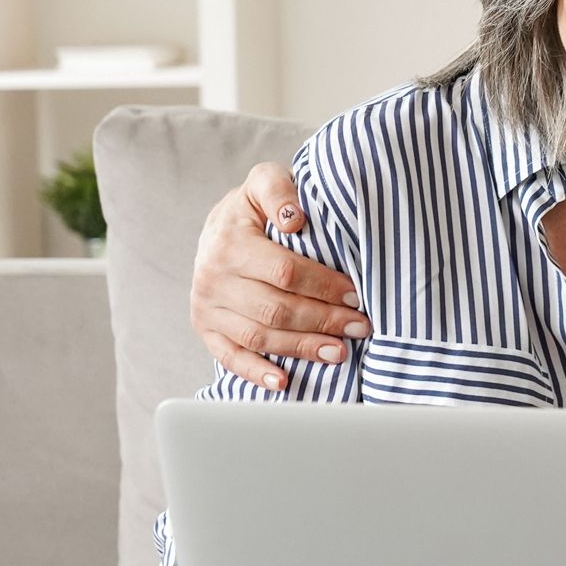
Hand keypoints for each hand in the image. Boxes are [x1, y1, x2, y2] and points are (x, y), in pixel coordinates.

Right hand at [188, 161, 370, 389]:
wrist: (217, 228)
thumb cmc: (253, 207)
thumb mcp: (264, 183)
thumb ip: (279, 190)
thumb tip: (295, 218)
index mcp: (230, 243)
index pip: (286, 272)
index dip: (324, 286)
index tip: (356, 294)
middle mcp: (213, 278)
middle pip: (276, 308)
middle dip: (323, 320)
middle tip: (360, 327)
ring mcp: (207, 307)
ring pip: (259, 336)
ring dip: (302, 348)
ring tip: (339, 352)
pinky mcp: (206, 329)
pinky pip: (230, 357)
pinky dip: (257, 373)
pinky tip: (285, 382)